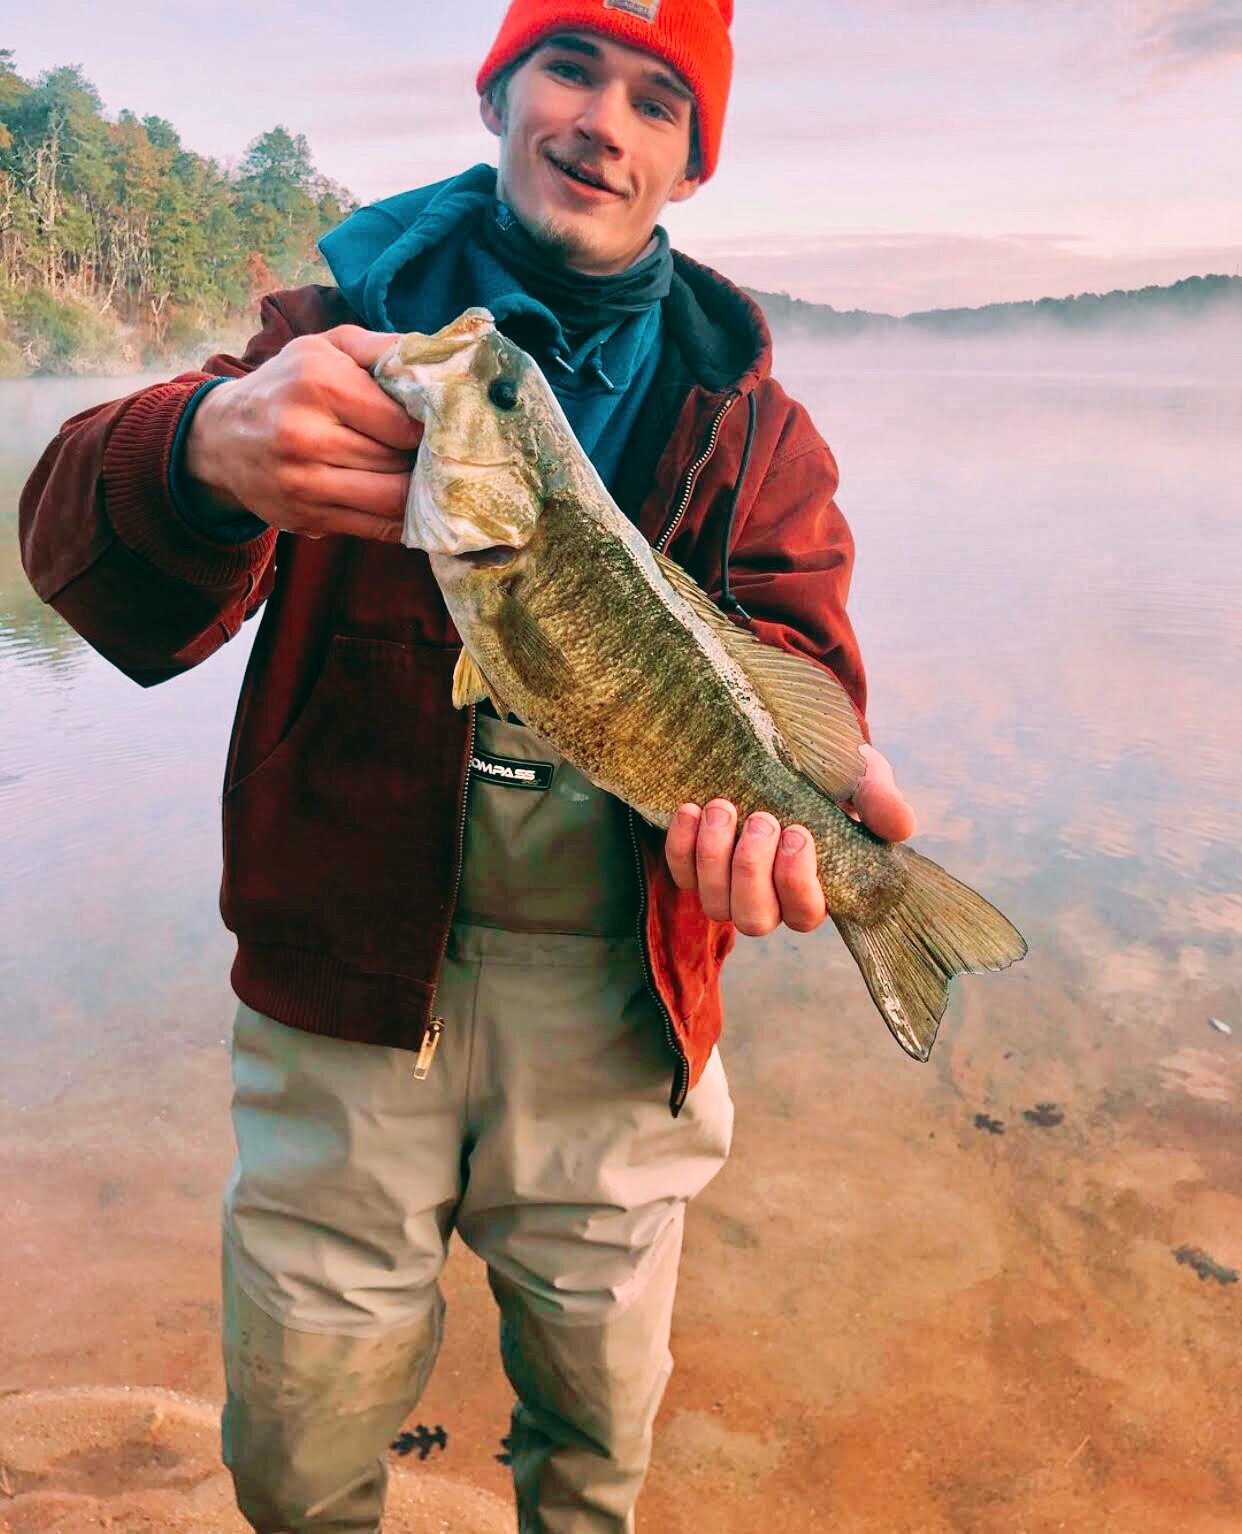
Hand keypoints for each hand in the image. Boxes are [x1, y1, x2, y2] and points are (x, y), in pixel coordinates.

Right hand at [184, 326, 420, 541]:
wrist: (222, 436)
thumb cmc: (288, 385)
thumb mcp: (325, 348)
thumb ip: (381, 348)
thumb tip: (440, 359)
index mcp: (320, 384)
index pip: (403, 423)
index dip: (431, 429)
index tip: (443, 428)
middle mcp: (307, 436)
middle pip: (399, 462)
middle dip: (427, 462)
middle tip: (445, 457)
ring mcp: (303, 484)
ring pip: (392, 500)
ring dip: (419, 494)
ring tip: (431, 480)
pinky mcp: (305, 518)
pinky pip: (375, 528)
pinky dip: (402, 520)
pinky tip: (413, 507)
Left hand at [664, 744, 915, 936]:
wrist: (784, 752)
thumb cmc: (830, 776)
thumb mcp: (862, 780)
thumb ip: (881, 801)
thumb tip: (900, 826)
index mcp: (816, 889)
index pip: (805, 914)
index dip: (797, 882)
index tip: (799, 832)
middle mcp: (771, 899)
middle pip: (755, 918)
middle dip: (751, 870)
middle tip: (761, 819)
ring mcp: (729, 887)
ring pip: (715, 902)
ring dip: (714, 855)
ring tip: (723, 807)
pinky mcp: (695, 866)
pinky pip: (680, 874)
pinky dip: (681, 845)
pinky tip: (691, 808)